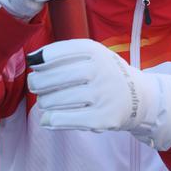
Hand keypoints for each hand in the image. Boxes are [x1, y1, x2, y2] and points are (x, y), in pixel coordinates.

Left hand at [26, 39, 170, 149]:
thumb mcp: (93, 55)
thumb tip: (31, 59)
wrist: (139, 98)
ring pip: (54, 101)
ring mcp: (102, 95)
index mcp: (95, 51)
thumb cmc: (105, 74)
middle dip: (37, 84)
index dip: (40, 61)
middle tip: (35, 86)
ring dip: (44, 103)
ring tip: (47, 102)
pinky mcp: (102, 119)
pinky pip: (63, 120)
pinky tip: (48, 118)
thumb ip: (63, 53)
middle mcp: (100, 70)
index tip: (35, 67)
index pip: (55, 54)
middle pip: (51, 78)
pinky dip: (51, 120)